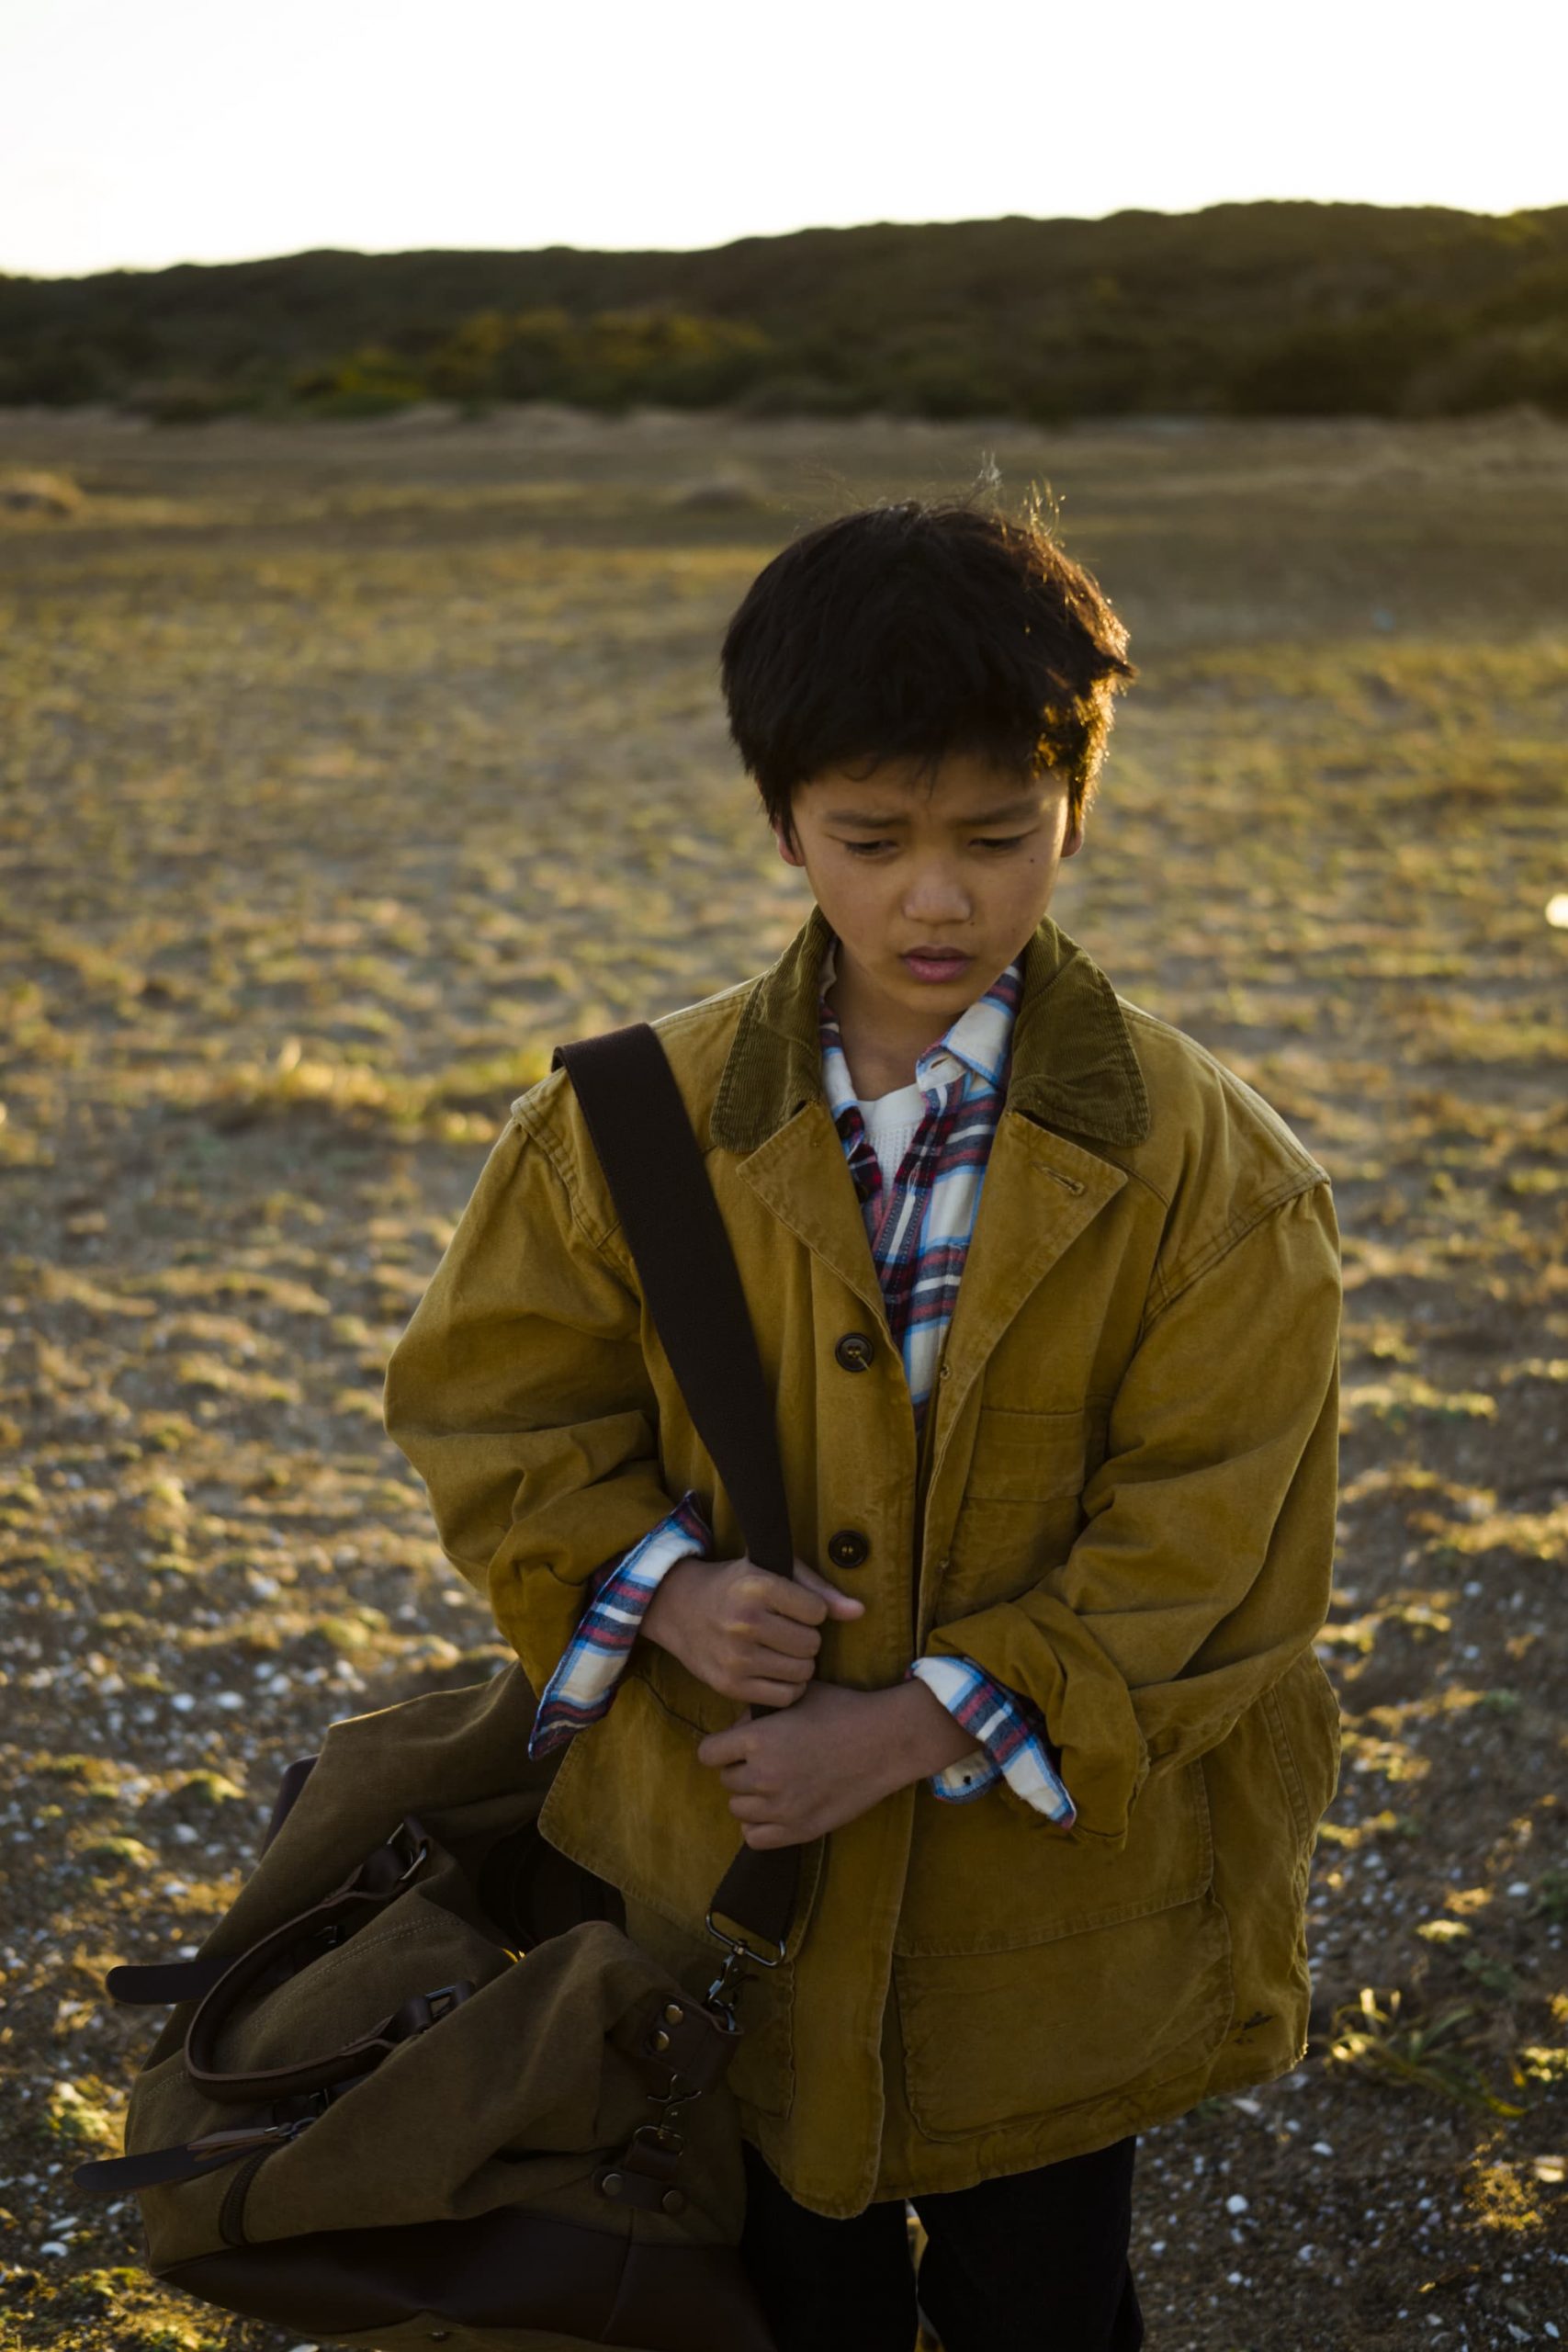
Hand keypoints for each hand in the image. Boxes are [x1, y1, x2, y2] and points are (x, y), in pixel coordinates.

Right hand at [640, 1553, 864, 1708]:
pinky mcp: (729, 1686)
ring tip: (781, 1650)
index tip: (795, 1608)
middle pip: (811, 1645)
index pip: (817, 1612)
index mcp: (757, 1587)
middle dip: (806, 1639)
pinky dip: (788, 1686)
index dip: (812, 1611)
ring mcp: (735, 1657)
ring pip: (802, 1673)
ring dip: (799, 1663)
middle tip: (787, 1631)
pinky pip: (784, 1697)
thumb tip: (859, 1612)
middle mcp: (744, 1622)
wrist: (680, 1608)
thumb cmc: (736, 1586)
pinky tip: (775, 1670)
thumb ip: (819, 1590)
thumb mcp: (773, 1572)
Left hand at [697, 1680, 962, 1846]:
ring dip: (751, 1797)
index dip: (720, 1747)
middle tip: (765, 1760)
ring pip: (739, 1809)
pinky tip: (777, 1808)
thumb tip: (738, 1727)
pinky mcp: (800, 1830)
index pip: (708, 1754)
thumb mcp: (797, 1697)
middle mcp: (763, 1776)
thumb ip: (760, 1713)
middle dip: (740, 1769)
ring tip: (775, 1783)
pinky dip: (760, 1825)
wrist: (886, 1741)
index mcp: (758, 1740)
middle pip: (726, 1781)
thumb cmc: (843, 1711)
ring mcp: (781, 1808)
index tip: (735, 1744)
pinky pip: (755, 1837)